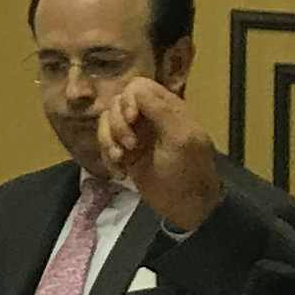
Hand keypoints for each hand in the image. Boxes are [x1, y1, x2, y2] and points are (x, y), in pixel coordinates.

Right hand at [95, 78, 227, 234]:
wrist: (187, 207)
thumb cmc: (189, 171)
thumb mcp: (181, 138)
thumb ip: (162, 110)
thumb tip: (136, 88)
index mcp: (167, 108)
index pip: (138, 87)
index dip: (129, 100)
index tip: (133, 119)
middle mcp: (148, 118)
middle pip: (117, 103)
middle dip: (117, 123)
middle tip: (129, 146)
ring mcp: (135, 136)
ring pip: (107, 122)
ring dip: (108, 140)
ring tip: (120, 160)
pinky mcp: (125, 155)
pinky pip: (105, 144)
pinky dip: (107, 157)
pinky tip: (120, 173)